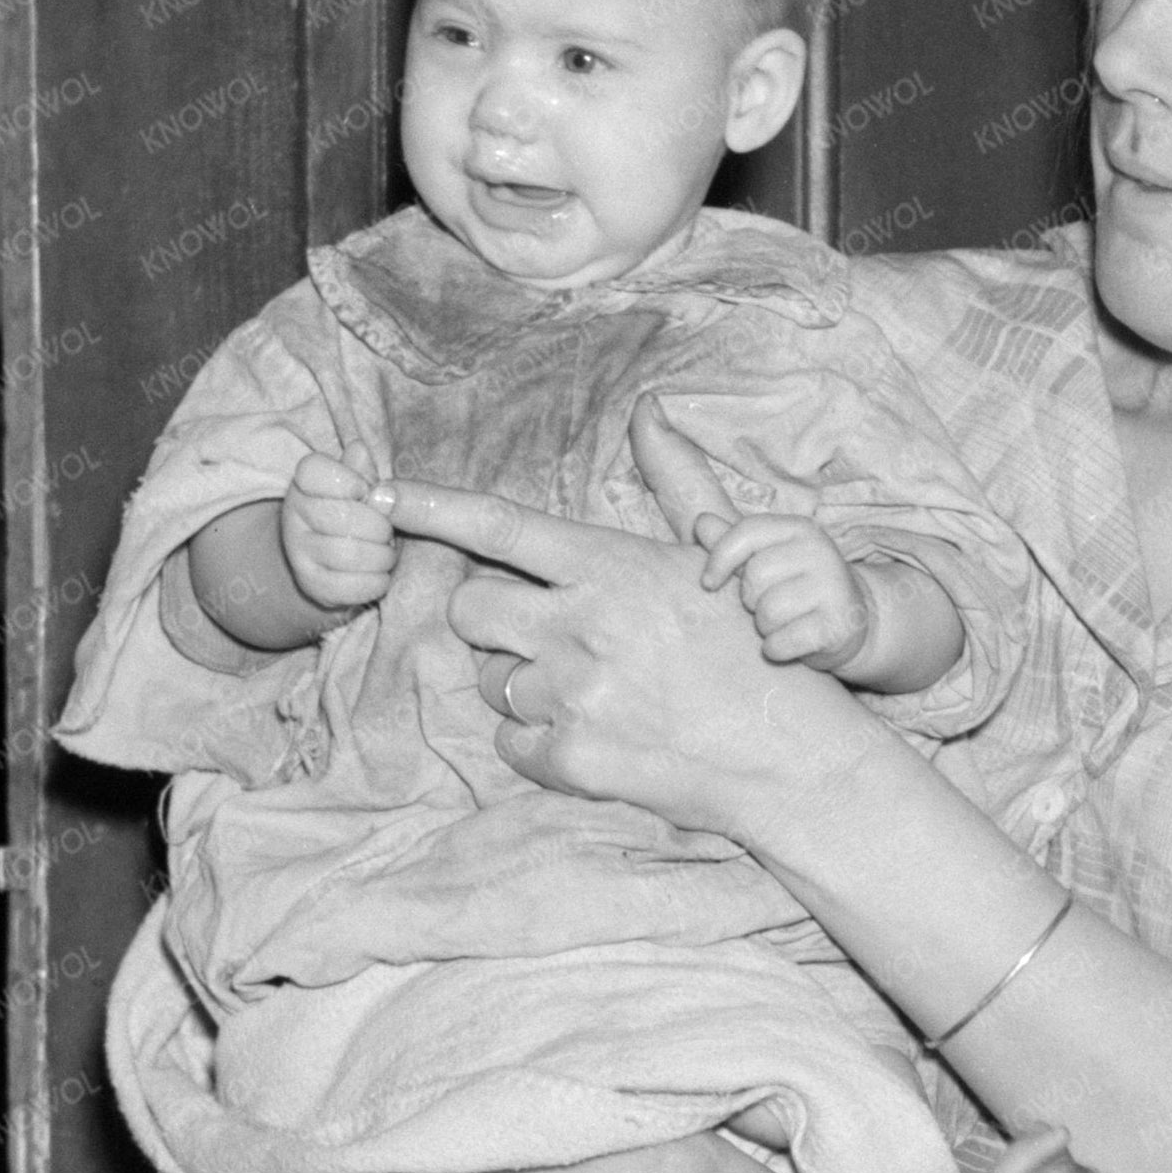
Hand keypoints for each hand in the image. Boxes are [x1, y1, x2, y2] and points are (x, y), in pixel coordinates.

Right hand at [277, 449, 397, 613]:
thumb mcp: (360, 487)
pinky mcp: (312, 586)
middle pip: (341, 516)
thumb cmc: (358, 514)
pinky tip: (380, 574)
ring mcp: (299, 553)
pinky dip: (376, 582)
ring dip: (382, 556)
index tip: (366, 492)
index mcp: (304, 483)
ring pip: (348, 553)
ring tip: (387, 553)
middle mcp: (293, 516)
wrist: (338, 562)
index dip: (349, 481)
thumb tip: (359, 449)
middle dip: (378, 526)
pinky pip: (351, 586)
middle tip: (387, 531)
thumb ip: (361, 470)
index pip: (313, 470)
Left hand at [391, 408, 850, 840]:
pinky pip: (511, 744)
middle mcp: (583, 626)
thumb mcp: (724, 557)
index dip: (429, 508)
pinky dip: (539, 744)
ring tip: (594, 693)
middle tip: (545, 636)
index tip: (377, 495)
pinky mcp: (574, 761)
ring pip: (491, 683)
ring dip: (523, 687)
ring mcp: (574, 696)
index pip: (499, 526)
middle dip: (491, 623)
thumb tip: (651, 411)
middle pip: (469, 611)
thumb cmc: (759, 654)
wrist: (794, 760)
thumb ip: (676, 483)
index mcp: (613, 567)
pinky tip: (595, 737)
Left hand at [704, 509, 873, 671]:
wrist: (850, 621)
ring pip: (769, 612)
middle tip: (766, 606)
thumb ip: (735, 544)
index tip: (709, 583)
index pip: (747, 533)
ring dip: (765, 627)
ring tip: (780, 624)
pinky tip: (787, 644)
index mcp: (799, 529)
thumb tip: (701, 522)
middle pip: (755, 576)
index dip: (719, 559)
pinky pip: (784, 641)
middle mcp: (820, 551)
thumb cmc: (797, 588)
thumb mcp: (767, 560)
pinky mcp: (838, 625)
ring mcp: (834, 587)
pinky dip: (777, 649)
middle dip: (750, 600)